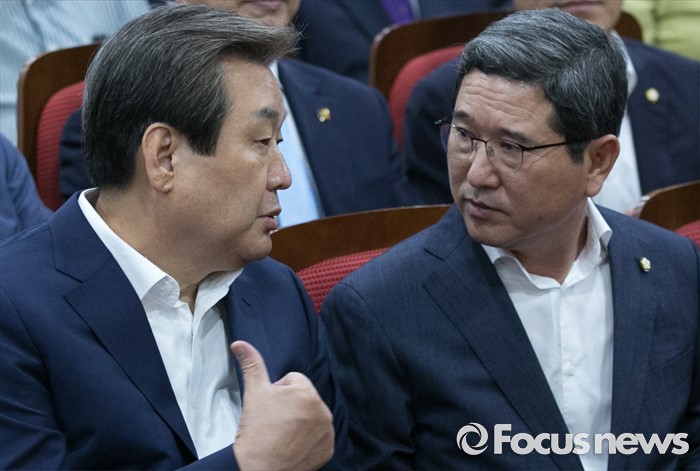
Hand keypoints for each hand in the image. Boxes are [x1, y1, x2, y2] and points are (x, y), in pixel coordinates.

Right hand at [231, 341, 333, 470]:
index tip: (270, 408)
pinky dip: (307, 438)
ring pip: (311, 415)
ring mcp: (327, 431)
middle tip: (273, 421)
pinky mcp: (328, 448)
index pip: (293, 380)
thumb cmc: (257, 434)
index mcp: (307, 392)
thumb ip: (251, 364)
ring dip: (299, 420)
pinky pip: (318, 435)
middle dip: (289, 405)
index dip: (277, 392)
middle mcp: (323, 410)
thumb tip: (240, 343)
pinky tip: (292, 445)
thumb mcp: (254, 394)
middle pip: (303, 397)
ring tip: (281, 434)